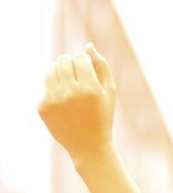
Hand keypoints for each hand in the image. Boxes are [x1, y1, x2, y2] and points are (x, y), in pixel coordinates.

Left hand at [38, 43, 116, 163]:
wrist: (89, 146)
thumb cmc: (103, 117)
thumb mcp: (109, 92)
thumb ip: (101, 66)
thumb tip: (88, 45)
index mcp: (90, 88)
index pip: (79, 58)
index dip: (84, 62)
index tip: (88, 72)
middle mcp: (71, 93)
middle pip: (62, 60)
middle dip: (70, 64)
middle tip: (77, 77)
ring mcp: (54, 100)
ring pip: (50, 70)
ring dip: (59, 73)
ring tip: (69, 85)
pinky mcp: (43, 107)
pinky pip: (46, 87)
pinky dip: (54, 90)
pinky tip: (64, 103)